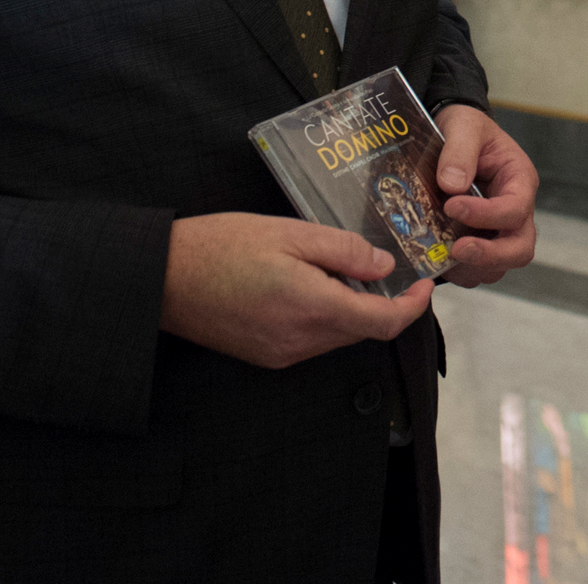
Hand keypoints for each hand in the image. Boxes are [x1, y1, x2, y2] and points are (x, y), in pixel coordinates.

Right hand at [160, 213, 431, 369]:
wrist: (162, 278)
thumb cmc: (221, 247)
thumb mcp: (291, 232)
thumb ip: (344, 250)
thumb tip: (384, 266)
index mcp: (312, 308)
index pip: (382, 323)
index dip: (411, 307)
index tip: (424, 284)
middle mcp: (300, 341)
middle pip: (362, 330)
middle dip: (382, 303)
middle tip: (387, 267)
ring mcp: (282, 354)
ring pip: (338, 336)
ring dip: (351, 309)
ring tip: (341, 269)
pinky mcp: (266, 356)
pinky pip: (312, 341)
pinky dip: (325, 317)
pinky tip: (311, 287)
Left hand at [431, 104, 537, 286]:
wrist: (455, 133)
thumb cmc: (466, 127)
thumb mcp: (464, 126)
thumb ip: (460, 151)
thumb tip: (452, 185)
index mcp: (519, 180)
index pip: (515, 209)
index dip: (486, 215)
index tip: (451, 206)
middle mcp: (516, 209)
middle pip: (520, 248)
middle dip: (490, 255)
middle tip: (457, 249)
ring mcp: (498, 230)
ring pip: (500, 266)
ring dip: (472, 266)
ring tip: (441, 255)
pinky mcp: (480, 241)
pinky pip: (477, 270)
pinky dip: (459, 271)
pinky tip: (436, 256)